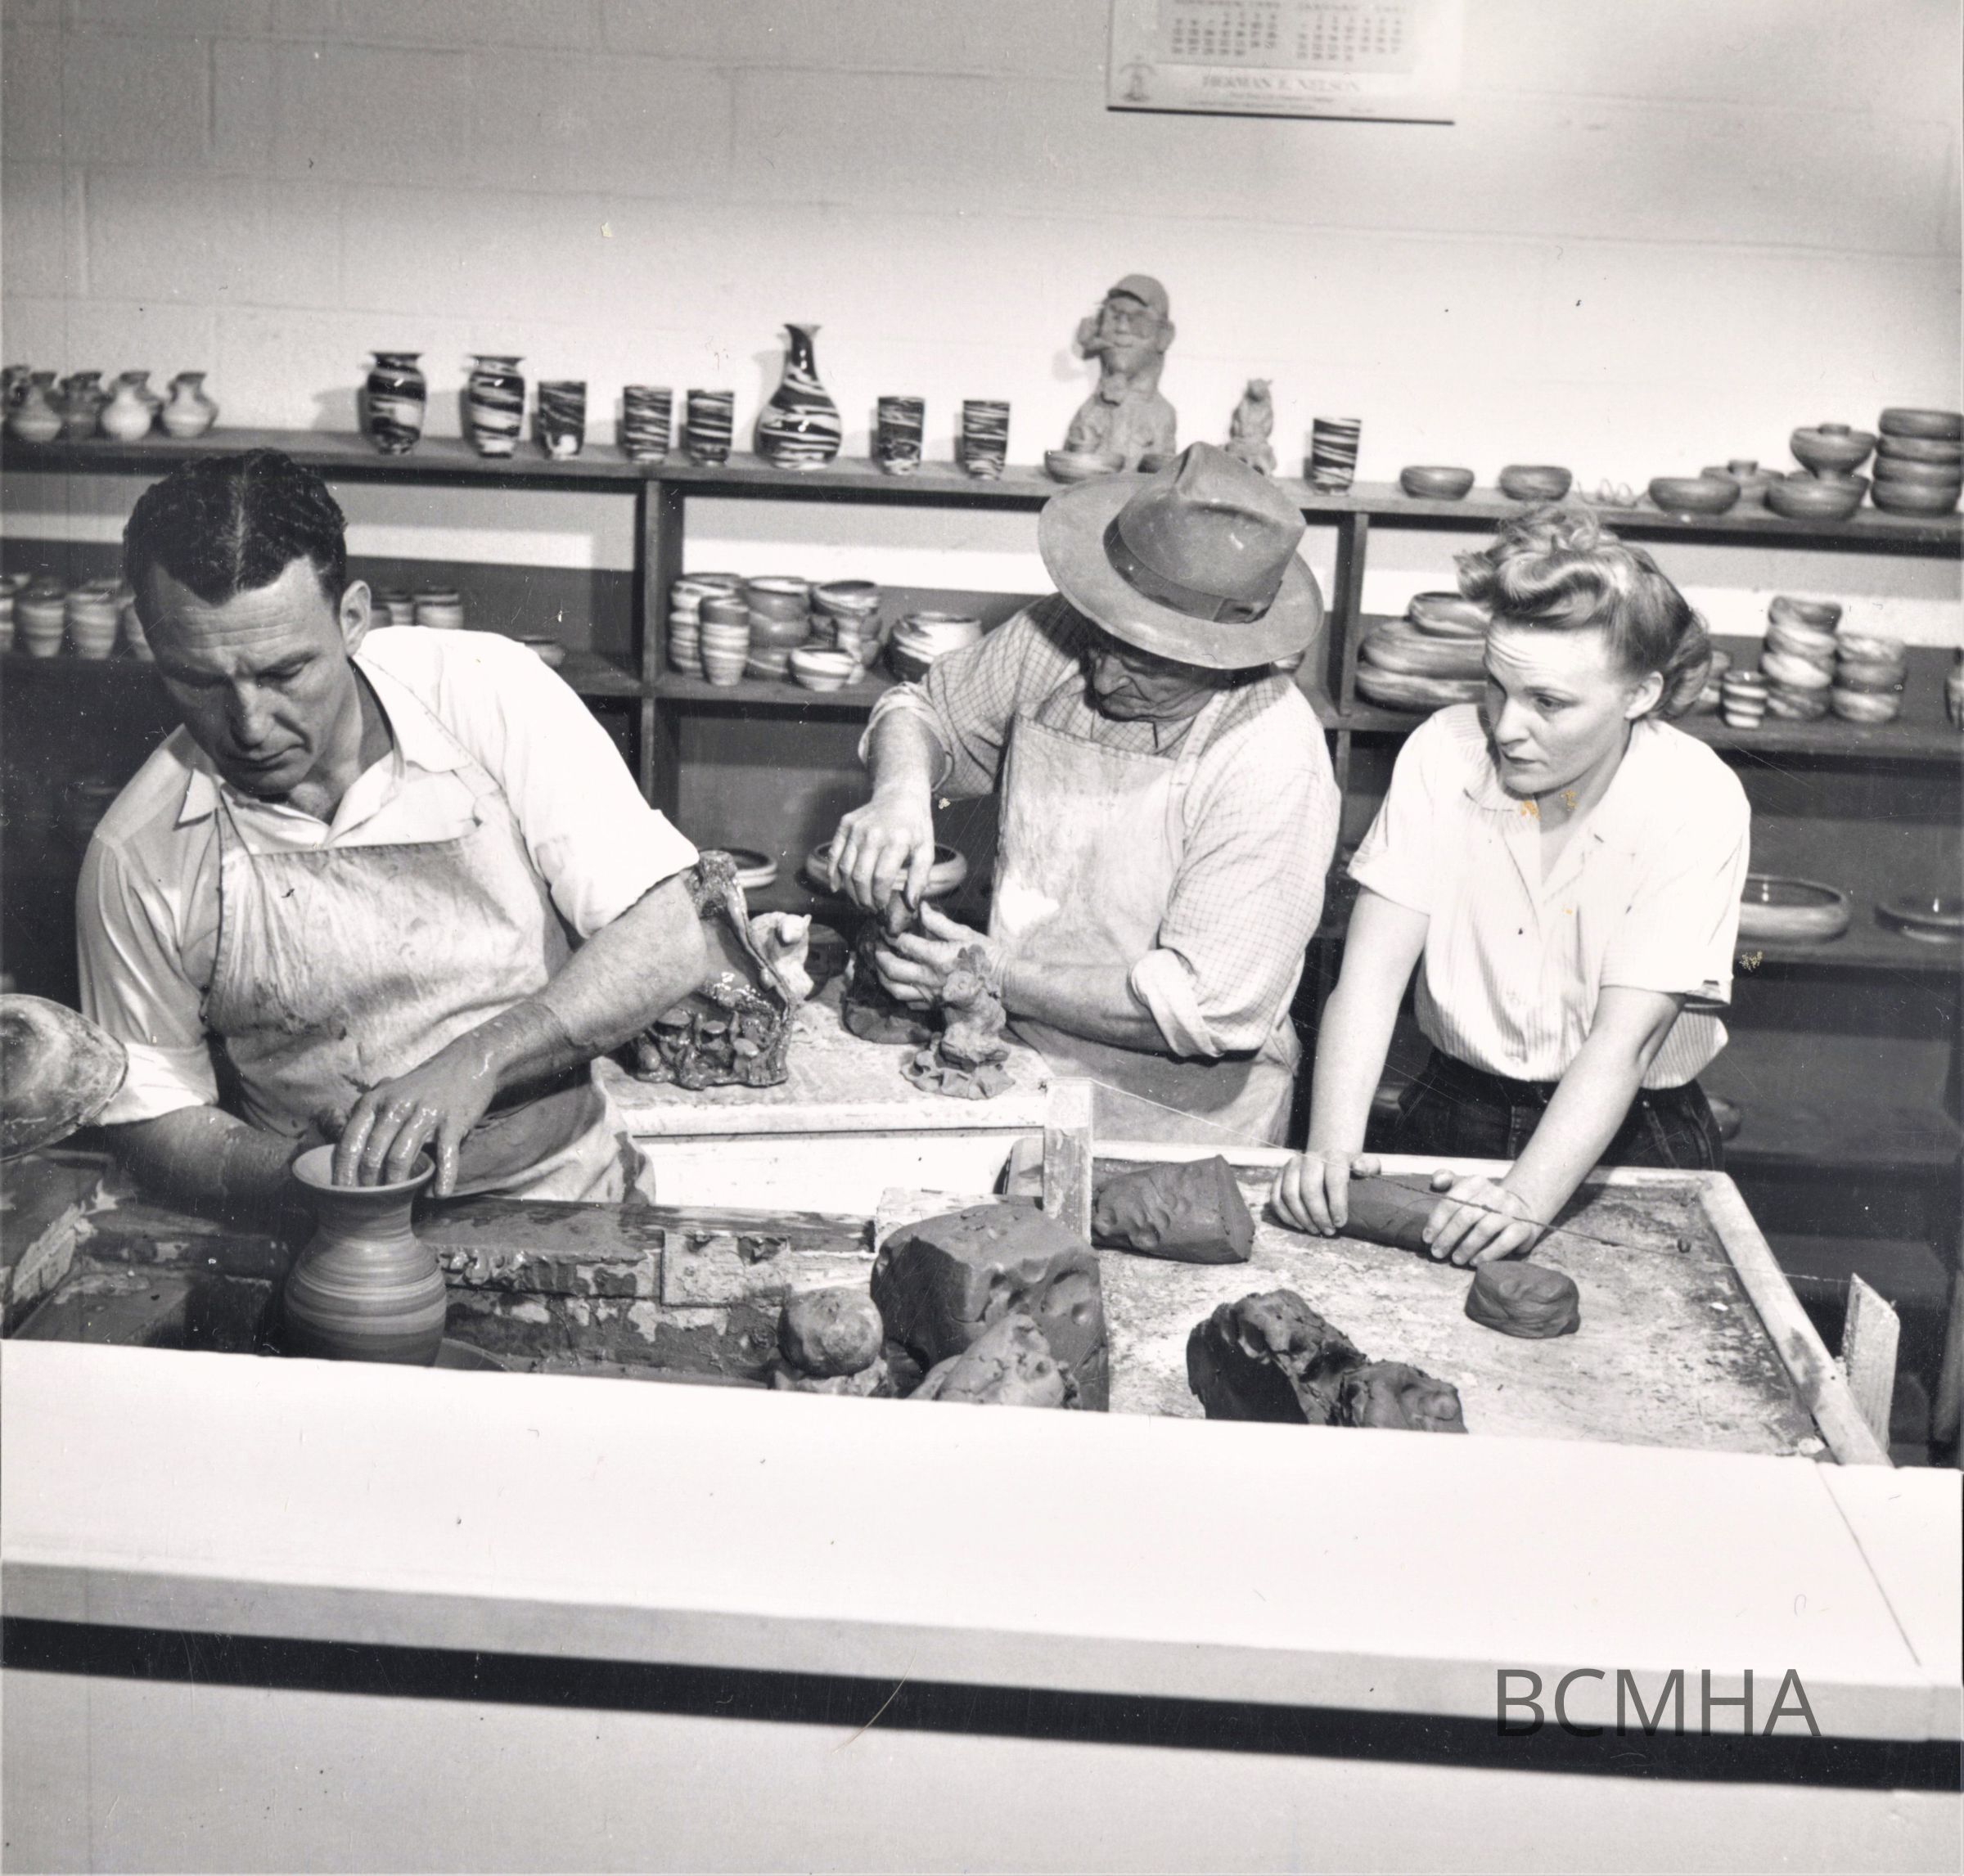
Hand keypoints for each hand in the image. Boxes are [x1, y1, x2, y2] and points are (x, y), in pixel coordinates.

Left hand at [332, 1041, 499, 1196]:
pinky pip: (445, 1157)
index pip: (349, 1144)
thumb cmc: (423, 1087)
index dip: (343, 1173)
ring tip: (397, 1202)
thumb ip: (368, 1118)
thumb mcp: (389, 1094)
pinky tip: (439, 1194)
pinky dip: (443, 1179)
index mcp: (374, 1101)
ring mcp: (424, 1114)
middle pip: (372, 1156)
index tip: (341, 1196)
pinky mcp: (452, 1122)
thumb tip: (349, 1155)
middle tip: (368, 1206)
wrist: (467, 1063)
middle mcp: (395, 1107)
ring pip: (400, 1159)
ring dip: (397, 1186)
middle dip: (367, 1186)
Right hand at [831, 789, 934, 923]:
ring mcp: (856, 828)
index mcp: (897, 840)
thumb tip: (911, 905)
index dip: (879, 897)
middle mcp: (873, 833)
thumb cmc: (915, 827)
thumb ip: (919, 878)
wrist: (900, 795)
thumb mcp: (926, 850)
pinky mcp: (845, 824)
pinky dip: (832, 873)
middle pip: (860, 876)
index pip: (881, 878)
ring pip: (845, 868)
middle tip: (869, 909)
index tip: (881, 907)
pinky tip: (837, 887)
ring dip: (849, 890)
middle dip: (863, 899)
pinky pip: (833, 853)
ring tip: (858, 901)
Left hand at [872, 904, 997, 1009]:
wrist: (1002, 983)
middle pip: (892, 968)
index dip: (890, 934)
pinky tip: (898, 982)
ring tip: (881, 965)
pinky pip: (908, 1001)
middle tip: (877, 947)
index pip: (902, 943)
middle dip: (880, 956)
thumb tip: (920, 907)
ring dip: (882, 976)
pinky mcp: (933, 1004)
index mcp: (936, 956)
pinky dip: (898, 991)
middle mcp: (928, 977)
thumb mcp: (964, 933)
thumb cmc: (985, 955)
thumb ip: (939, 922)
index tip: (886, 927)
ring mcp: (929, 994)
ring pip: (894, 989)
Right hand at [1272, 1149, 1379, 1235]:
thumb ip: (1370, 1166)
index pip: (1333, 1180)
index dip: (1337, 1204)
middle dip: (1318, 1215)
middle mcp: (1310, 1158)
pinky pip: (1275, 1197)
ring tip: (1314, 1230)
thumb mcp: (1368, 1166)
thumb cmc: (1351, 1171)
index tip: (1340, 1223)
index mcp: (1333, 1156)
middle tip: (1328, 1231)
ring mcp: (1292, 1166)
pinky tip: (1298, 1225)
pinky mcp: (1279, 1175)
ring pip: (1289, 1194)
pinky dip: (1285, 1214)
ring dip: (1301, 1217)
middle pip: (1309, 1189)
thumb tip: (1358, 1168)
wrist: (1330, 1161)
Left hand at [1421, 1172, 1543, 1264]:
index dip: (1437, 1222)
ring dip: (1466, 1247)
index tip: (1427, 1239)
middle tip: (1437, 1253)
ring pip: (1484, 1230)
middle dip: (1448, 1237)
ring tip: (1456, 1260)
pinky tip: (1476, 1262)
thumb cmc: (1485, 1202)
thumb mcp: (1467, 1187)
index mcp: (1476, 1183)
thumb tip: (1436, 1182)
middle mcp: (1495, 1194)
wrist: (1523, 1208)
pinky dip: (1488, 1254)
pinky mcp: (1523, 1228)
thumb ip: (1448, 1180)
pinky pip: (1504, 1242)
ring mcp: (1511, 1210)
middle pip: (1466, 1217)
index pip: (1451, 1202)